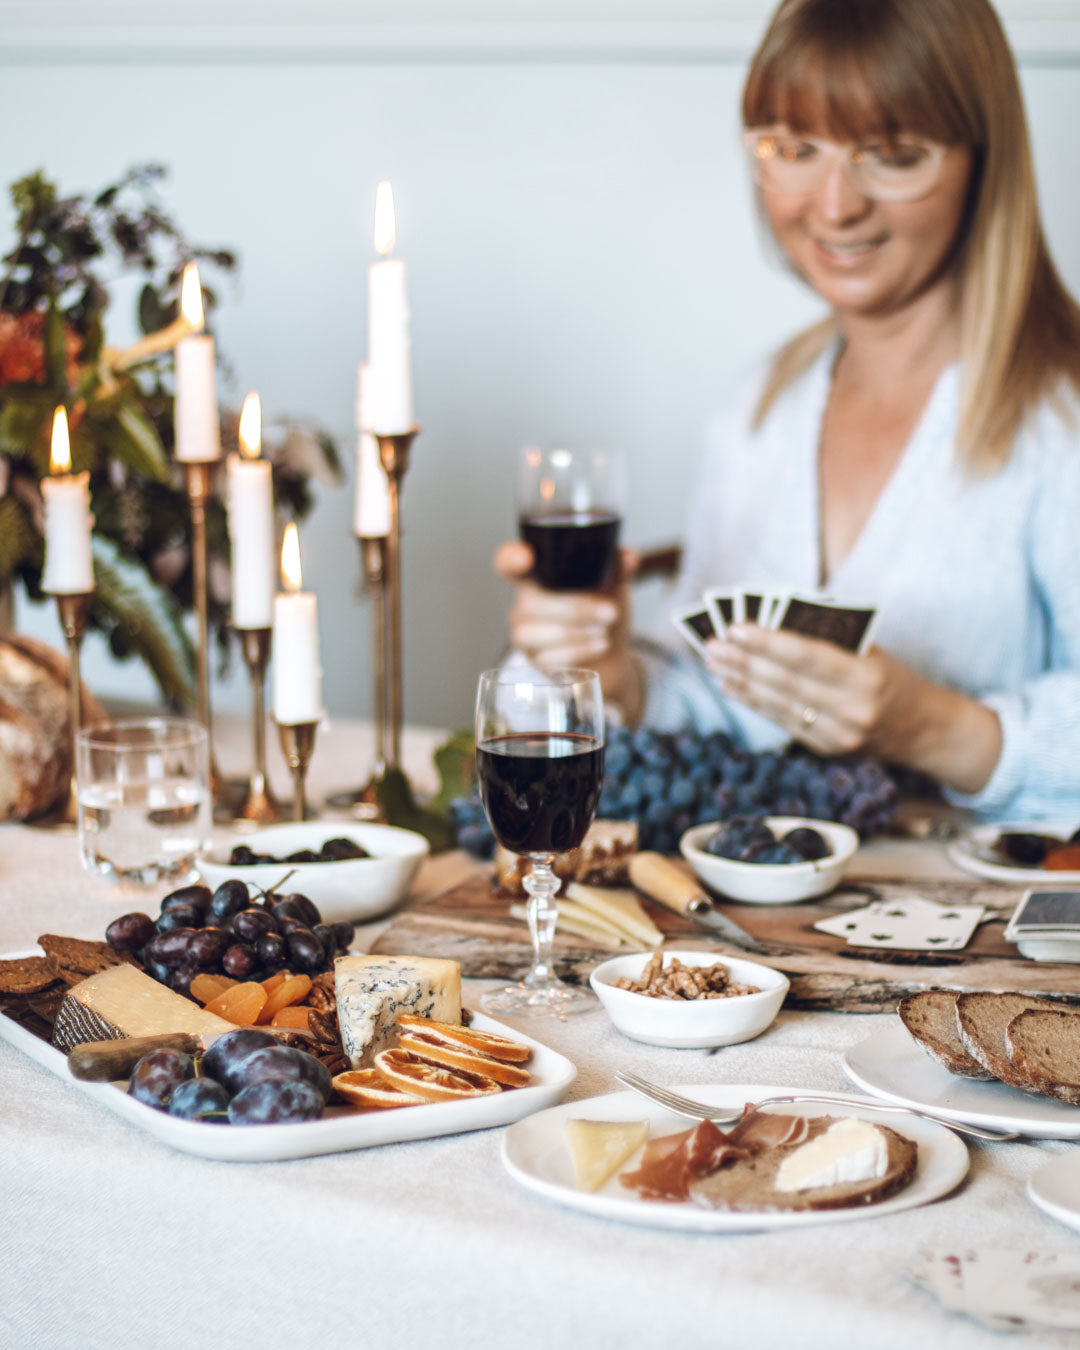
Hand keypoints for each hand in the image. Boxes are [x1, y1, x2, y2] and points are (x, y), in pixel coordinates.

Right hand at [493, 541, 642, 720]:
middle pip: (531, 604)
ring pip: (533, 633)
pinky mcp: (536, 660)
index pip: (508, 563)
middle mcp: (524, 604)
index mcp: (537, 577)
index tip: (526, 558)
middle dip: (574, 609)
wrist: (612, 649)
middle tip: (611, 612)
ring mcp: (526, 634)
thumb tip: (629, 558)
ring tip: (605, 630)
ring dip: (575, 632)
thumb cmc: (603, 607)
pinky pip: (548, 658)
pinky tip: (600, 645)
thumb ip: (617, 567)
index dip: (510, 559)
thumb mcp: (613, 583)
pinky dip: (579, 651)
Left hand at [705, 623, 1001, 794]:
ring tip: (714, 661)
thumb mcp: (871, 653)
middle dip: (744, 661)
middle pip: (786, 682)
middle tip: (713, 643)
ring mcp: (838, 735)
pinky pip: (783, 722)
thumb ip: (829, 640)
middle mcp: (852, 710)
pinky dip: (754, 702)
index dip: (768, 642)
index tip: (736, 627)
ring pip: (778, 703)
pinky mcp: (827, 750)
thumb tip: (773, 620)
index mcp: (866, 677)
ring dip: (741, 680)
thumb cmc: (892, 678)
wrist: (925, 731)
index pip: (808, 657)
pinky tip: (732, 685)